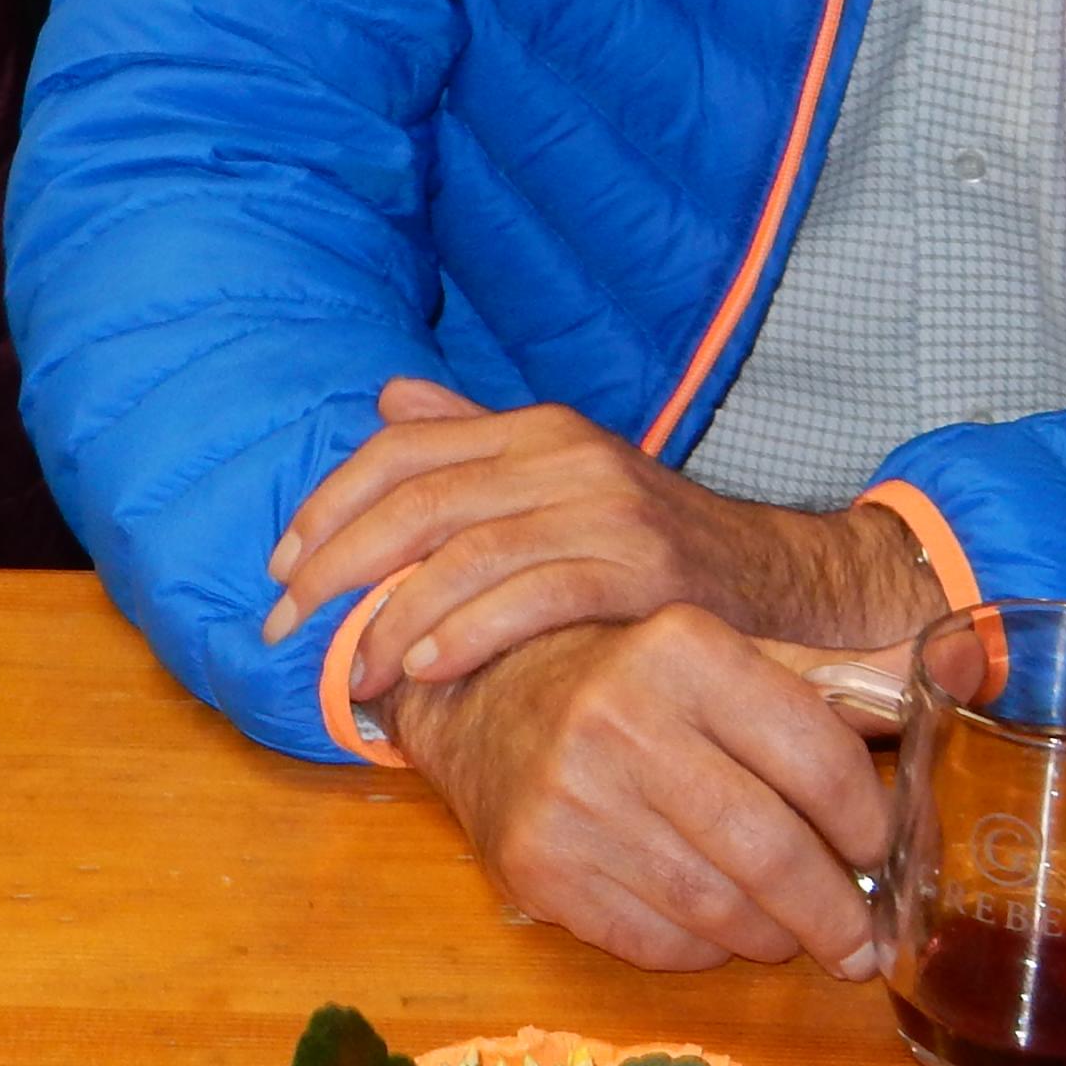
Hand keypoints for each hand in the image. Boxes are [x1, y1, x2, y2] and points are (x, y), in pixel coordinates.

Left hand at [265, 379, 943, 698]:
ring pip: (468, 554)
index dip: (329, 503)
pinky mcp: (645, 572)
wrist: (784, 582)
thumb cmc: (655, 542)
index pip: (402, 448)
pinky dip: (471, 631)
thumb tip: (384, 395)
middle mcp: (565, 455)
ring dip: (394, 617)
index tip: (281, 563)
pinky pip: (536, 596)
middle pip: (418, 500)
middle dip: (336, 565)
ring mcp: (607, 510)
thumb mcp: (563, 479)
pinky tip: (428, 668)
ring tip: (352, 670)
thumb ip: (475, 439)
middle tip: (284, 624)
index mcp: (535, 428)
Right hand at [390, 610, 892, 976]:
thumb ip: (841, 670)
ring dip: (773, 933)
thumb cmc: (637, 680)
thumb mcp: (731, 653)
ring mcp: (570, 793)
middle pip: (774, 852)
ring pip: (721, 910)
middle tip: (861, 939)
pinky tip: (710, 921)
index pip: (819, 760)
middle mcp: (619, 711)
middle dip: (835, 913)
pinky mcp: (536, 863)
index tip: (881, 853)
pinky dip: (702, 947)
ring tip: (787, 926)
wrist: (484, 698)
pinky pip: (658, 942)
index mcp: (682, 645)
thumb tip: (964, 660)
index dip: (871, 825)